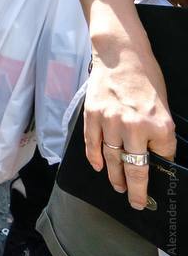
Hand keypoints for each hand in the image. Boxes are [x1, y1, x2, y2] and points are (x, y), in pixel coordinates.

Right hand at [83, 39, 175, 209]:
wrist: (120, 54)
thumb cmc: (145, 77)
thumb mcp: (163, 105)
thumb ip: (158, 130)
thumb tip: (152, 152)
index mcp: (159, 125)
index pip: (163, 157)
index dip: (161, 166)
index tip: (158, 175)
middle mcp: (135, 127)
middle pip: (135, 168)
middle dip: (136, 190)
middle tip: (135, 202)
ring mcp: (111, 122)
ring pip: (111, 159)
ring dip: (115, 177)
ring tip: (118, 187)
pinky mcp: (93, 116)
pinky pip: (92, 144)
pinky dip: (94, 158)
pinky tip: (99, 167)